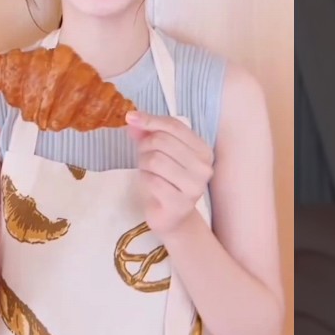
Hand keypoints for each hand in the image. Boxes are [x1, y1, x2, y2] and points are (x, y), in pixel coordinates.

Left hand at [126, 111, 213, 235]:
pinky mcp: (180, 204)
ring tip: (147, 171)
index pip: (175, 126)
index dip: (150, 119)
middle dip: (145, 146)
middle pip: (163, 141)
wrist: (171, 217)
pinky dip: (145, 179)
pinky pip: (152, 181)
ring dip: (143, 163)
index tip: (131, 117)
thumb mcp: (160, 153)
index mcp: (203, 150)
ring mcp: (194, 187)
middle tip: (143, 156)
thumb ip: (148, 133)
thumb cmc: (166, 181)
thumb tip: (132, 119)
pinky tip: (150, 184)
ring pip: (156, 159)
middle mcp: (204, 168)